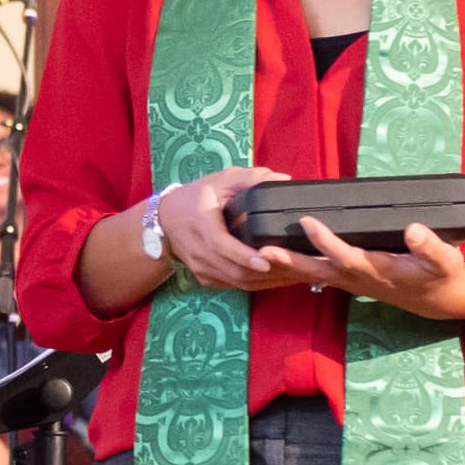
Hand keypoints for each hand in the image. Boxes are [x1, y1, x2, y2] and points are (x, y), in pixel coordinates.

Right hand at [153, 165, 301, 292]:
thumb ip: (251, 178)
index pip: (222, 246)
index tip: (267, 260)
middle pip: (235, 271)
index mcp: (201, 225)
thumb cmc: (196, 197)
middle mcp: (199, 252)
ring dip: (268, 282)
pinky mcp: (207, 279)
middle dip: (268, 273)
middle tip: (299, 269)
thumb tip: (283, 180)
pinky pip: (235, 286)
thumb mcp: (220, 180)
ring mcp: (202, 269)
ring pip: (238, 283)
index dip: (244, 256)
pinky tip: (282, 278)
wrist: (165, 220)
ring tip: (297, 275)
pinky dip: (259, 284)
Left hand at [259, 216, 464, 325]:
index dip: (326, 241)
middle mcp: (358, 278)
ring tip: (257, 252)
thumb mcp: (445, 262)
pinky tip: (273, 256)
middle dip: (290, 261)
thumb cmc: (441, 276)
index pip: (347, 256)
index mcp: (380, 271)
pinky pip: (314, 274)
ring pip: (311, 274)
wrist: (437, 300)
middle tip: (263, 250)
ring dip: (285, 265)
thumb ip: (429, 247)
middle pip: (318, 271)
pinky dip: (293, 267)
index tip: (308, 221)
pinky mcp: (347, 278)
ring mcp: (349, 281)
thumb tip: (413, 229)